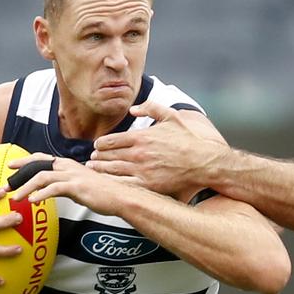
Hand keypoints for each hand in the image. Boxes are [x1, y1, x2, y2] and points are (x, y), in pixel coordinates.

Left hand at [8, 154, 136, 214]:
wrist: (119, 197)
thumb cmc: (102, 193)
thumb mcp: (80, 185)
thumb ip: (65, 184)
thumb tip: (52, 189)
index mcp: (68, 165)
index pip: (42, 158)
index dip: (25, 160)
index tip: (11, 165)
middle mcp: (68, 166)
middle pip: (37, 165)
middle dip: (19, 175)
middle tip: (6, 185)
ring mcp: (72, 175)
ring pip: (42, 177)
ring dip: (26, 187)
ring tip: (16, 198)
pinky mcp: (76, 187)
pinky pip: (53, 188)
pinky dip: (40, 194)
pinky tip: (33, 201)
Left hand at [90, 103, 227, 197]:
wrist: (202, 162)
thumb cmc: (188, 140)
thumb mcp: (171, 116)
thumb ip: (151, 108)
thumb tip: (134, 108)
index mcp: (140, 136)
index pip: (110, 140)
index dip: (101, 144)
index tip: (98, 147)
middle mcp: (138, 153)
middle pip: (108, 155)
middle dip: (97, 157)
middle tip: (91, 159)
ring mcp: (142, 170)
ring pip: (112, 170)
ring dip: (100, 170)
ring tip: (93, 170)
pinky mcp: (148, 185)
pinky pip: (123, 185)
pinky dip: (112, 183)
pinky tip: (106, 184)